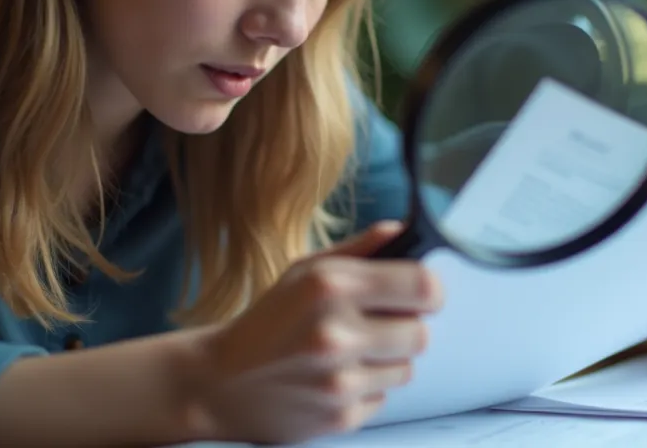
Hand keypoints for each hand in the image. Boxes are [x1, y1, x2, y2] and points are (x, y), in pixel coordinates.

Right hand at [191, 222, 441, 443]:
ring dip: (386, 361)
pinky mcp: (341, 416)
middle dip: (404, 328)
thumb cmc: (266, 322)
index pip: (424, 286)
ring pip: (406, 369)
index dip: (428, 291)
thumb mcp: (303, 271)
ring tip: (349, 353)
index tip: (418, 295)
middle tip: (375, 326)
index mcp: (332, 286)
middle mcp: (338, 333)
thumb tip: (402, 230)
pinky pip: (383, 398)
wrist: (218, 383)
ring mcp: (340, 380)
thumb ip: (359, 250)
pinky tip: (334, 379)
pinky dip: (366, 389)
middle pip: (421, 333)